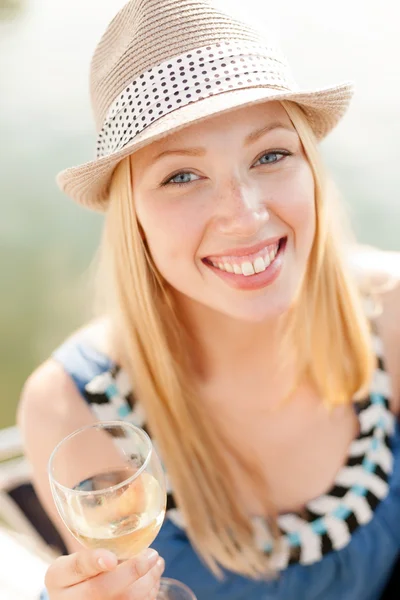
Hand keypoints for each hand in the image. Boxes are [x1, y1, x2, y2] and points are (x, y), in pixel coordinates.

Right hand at [45, 547, 164, 598]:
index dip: (94, 562)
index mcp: (57, 576)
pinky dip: (149, 594)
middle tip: (153, 555)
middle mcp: (67, 599)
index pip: (75, 567)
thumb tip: (139, 494)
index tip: (111, 558)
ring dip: (147, 583)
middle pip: (101, 589)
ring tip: (157, 565)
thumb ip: (96, 538)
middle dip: (132, 572)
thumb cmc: (80, 572)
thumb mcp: (76, 555)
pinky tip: (153, 580)